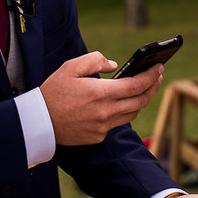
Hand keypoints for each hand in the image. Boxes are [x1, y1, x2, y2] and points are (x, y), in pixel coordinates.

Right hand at [40, 52, 161, 144]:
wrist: (39, 122)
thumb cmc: (53, 92)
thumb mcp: (71, 67)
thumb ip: (95, 60)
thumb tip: (114, 65)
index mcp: (101, 93)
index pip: (137, 85)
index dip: (151, 76)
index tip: (158, 67)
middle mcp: (106, 112)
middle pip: (141, 101)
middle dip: (152, 87)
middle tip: (157, 77)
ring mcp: (103, 127)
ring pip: (132, 113)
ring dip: (140, 101)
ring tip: (142, 89)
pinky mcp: (98, 136)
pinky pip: (116, 123)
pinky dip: (122, 112)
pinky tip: (119, 103)